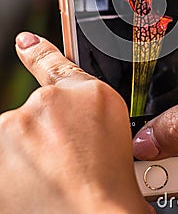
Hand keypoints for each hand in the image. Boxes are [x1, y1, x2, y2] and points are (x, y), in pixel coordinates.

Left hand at [0, 33, 151, 213]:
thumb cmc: (110, 187)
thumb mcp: (114, 135)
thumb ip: (85, 105)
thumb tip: (56, 83)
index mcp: (87, 94)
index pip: (53, 62)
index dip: (37, 51)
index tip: (26, 42)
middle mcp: (49, 102)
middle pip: (36, 113)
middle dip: (44, 134)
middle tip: (66, 161)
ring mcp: (18, 126)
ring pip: (17, 137)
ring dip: (27, 154)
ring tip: (53, 179)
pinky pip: (6, 155)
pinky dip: (14, 169)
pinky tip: (35, 185)